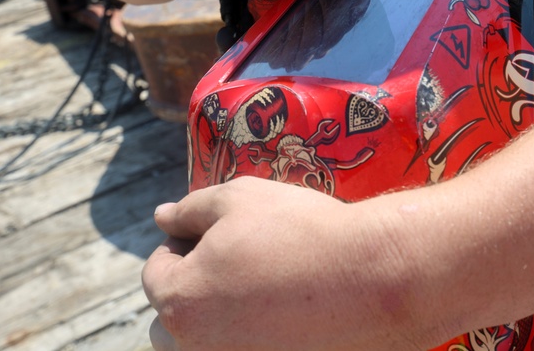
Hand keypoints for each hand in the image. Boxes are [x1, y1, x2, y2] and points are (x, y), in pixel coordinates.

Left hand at [142, 177, 434, 350]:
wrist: (377, 278)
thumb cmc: (302, 230)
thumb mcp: (239, 198)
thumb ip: (190, 209)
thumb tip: (160, 217)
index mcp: (179, 302)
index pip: (156, 273)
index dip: (183, 245)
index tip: (221, 234)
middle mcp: (196, 349)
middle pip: (171, 322)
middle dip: (192, 291)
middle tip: (238, 265)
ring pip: (204, 347)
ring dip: (218, 323)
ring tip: (260, 293)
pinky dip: (255, 339)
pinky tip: (286, 316)